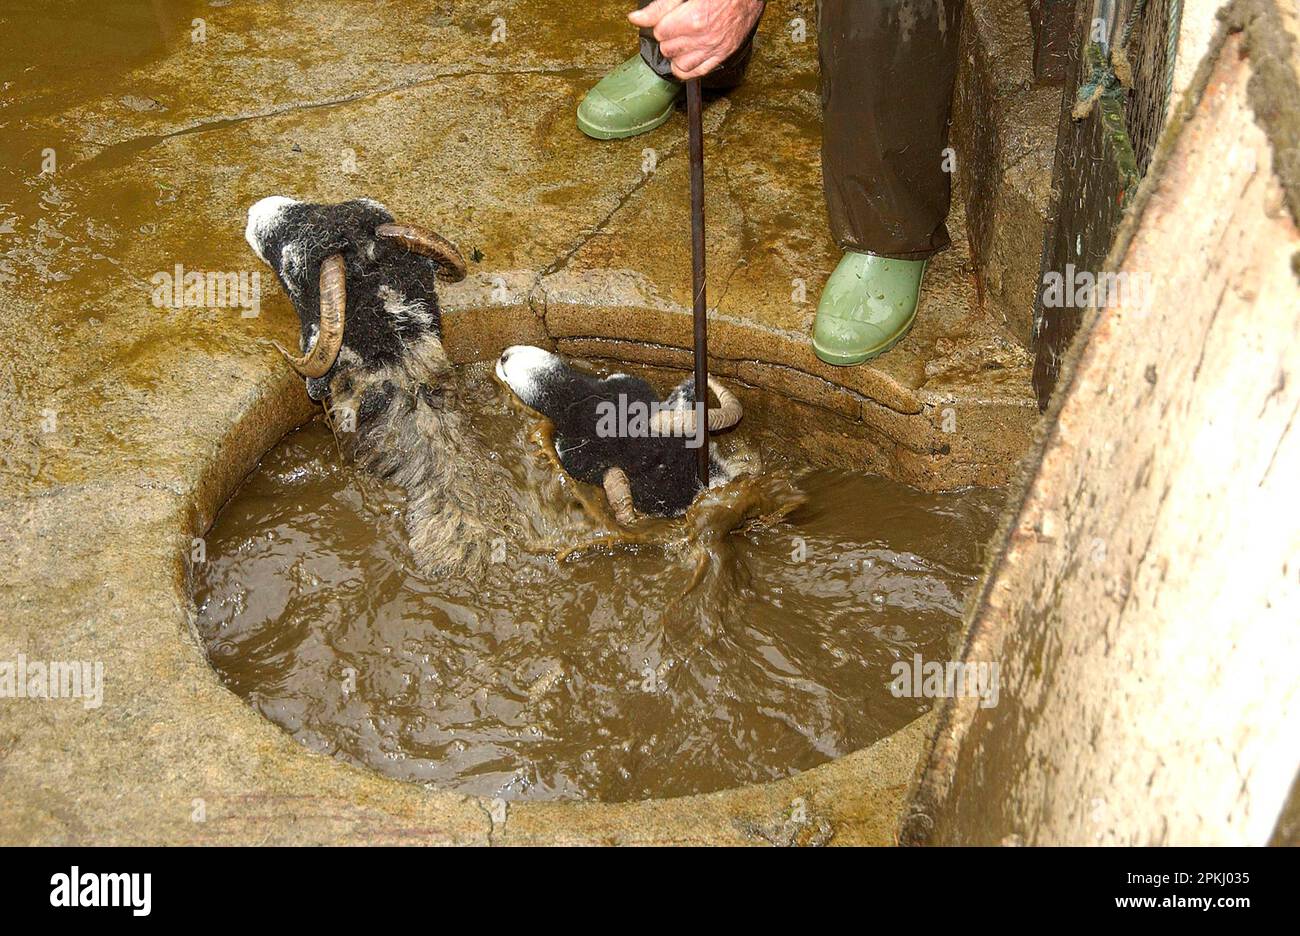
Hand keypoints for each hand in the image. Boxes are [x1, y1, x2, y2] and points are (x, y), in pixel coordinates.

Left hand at [628, 0, 763, 80]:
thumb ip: (660, 7)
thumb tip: (636, 19)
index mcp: (693, 19)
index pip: (659, 32)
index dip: (660, 23)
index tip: (667, 18)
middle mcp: (703, 38)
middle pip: (667, 49)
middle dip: (667, 38)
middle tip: (675, 27)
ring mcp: (714, 49)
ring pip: (679, 65)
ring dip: (675, 54)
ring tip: (680, 41)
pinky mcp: (722, 55)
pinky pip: (697, 72)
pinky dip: (687, 68)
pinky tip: (685, 58)